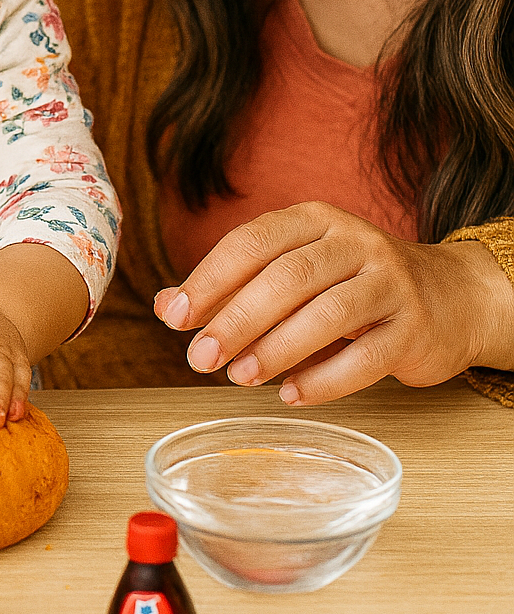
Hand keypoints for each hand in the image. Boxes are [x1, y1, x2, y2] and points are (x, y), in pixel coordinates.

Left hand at [153, 202, 513, 405]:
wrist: (447, 298)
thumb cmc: (350, 285)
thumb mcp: (292, 271)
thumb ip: (231, 286)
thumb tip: (166, 306)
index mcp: (314, 218)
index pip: (253, 241)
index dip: (210, 278)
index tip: (176, 317)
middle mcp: (354, 241)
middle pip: (287, 276)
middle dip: (237, 318)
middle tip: (200, 358)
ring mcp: (389, 281)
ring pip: (328, 312)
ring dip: (277, 348)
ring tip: (238, 378)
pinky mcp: (414, 327)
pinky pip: (367, 356)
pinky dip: (325, 379)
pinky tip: (290, 394)